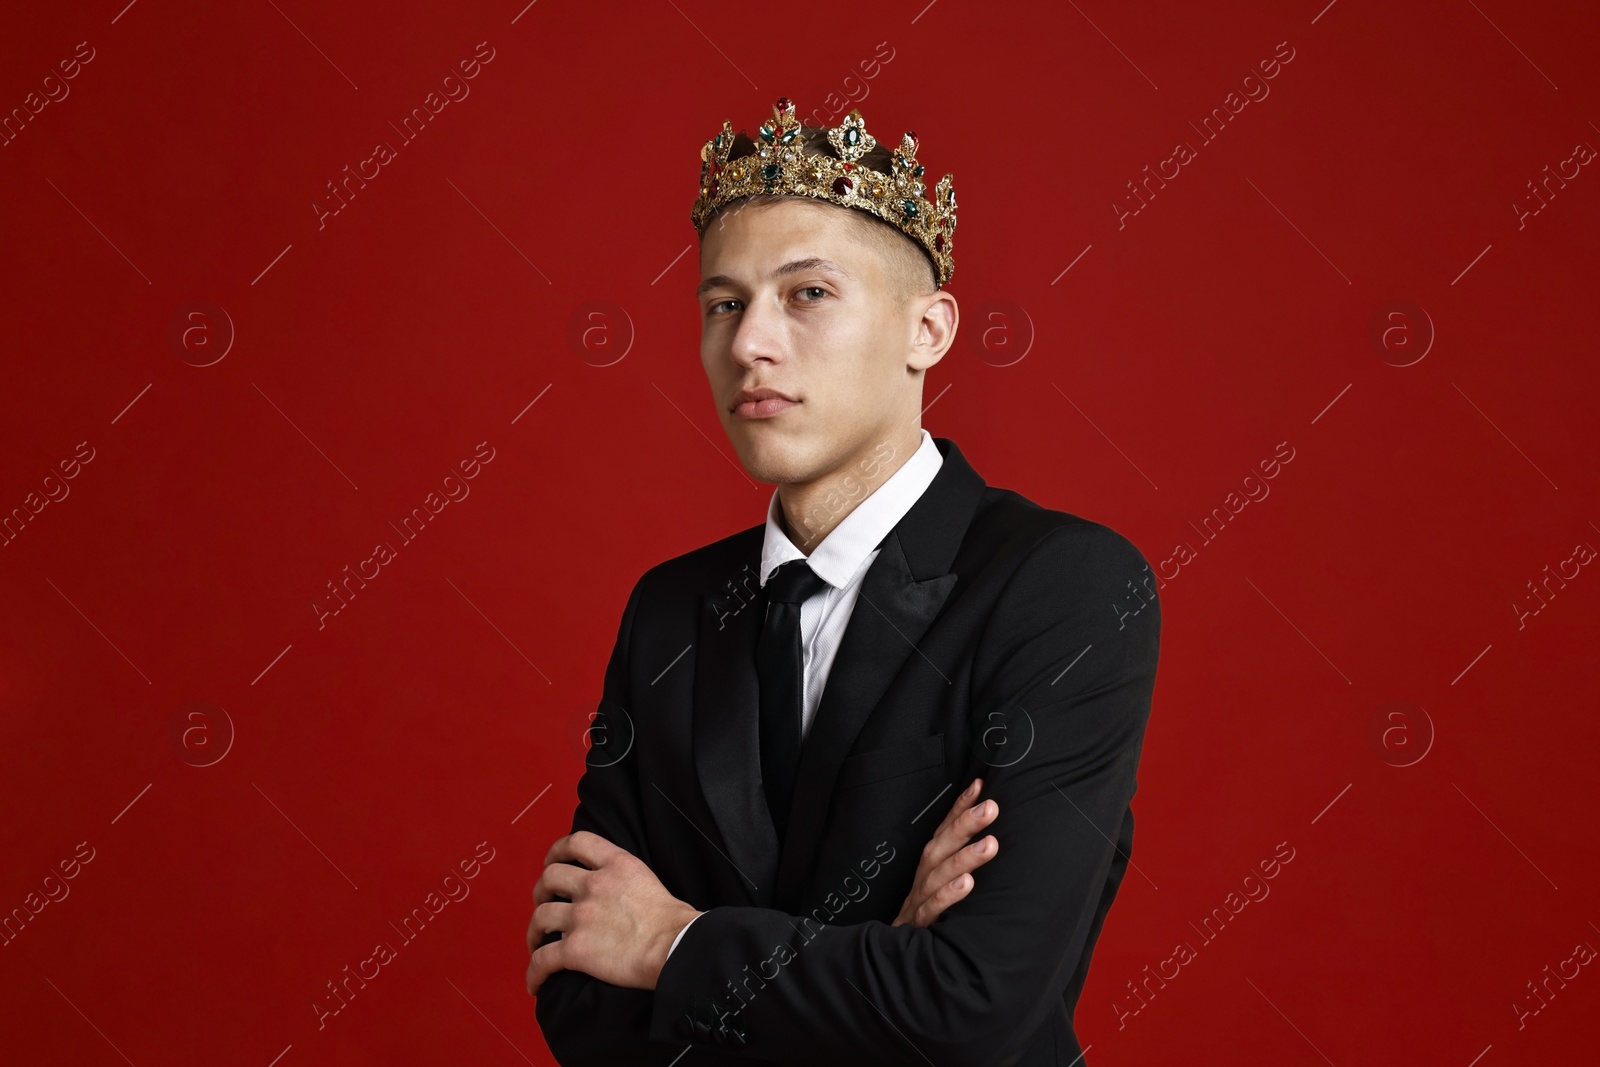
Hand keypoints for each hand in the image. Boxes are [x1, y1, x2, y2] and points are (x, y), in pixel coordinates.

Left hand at [525, 830, 702, 995]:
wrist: (675, 947)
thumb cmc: (674, 922)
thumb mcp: (648, 880)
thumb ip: (625, 878)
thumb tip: (618, 892)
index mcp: (615, 864)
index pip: (577, 843)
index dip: (558, 850)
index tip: (551, 860)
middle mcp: (594, 885)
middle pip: (550, 878)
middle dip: (541, 891)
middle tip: (544, 902)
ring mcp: (581, 917)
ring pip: (540, 917)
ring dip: (534, 931)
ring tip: (537, 941)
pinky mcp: (575, 949)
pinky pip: (542, 960)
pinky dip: (534, 972)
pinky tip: (535, 983)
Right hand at [892, 777, 998, 927]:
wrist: (897, 963)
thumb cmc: (930, 919)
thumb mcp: (945, 890)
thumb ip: (963, 867)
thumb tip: (993, 840)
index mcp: (930, 868)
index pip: (944, 832)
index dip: (959, 807)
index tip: (981, 785)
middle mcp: (922, 879)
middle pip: (940, 846)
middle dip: (964, 824)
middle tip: (991, 807)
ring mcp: (918, 902)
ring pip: (937, 876)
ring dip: (963, 857)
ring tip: (991, 844)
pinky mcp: (918, 929)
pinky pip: (931, 910)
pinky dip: (948, 896)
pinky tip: (967, 884)